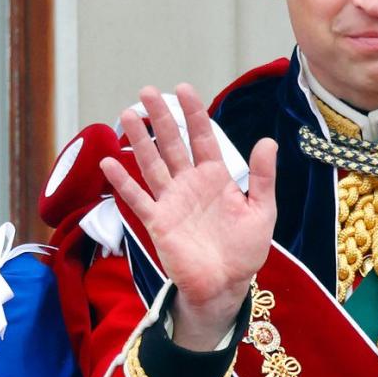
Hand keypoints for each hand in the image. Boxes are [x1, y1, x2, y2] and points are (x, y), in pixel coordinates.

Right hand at [101, 85, 276, 350]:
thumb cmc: (245, 250)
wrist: (226, 286)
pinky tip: (109, 162)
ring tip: (126, 114)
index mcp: (216, 177)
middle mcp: (190, 184)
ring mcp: (171, 201)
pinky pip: (137, 198)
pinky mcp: (158, 221)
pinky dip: (122, 181)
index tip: (183, 89)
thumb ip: (262, 177)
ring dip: (139, 140)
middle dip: (161, 118)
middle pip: (173, 144)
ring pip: (152, 164)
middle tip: (147, 92)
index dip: (193, 114)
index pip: (202, 138)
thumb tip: (268, 140)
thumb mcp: (262, 211)